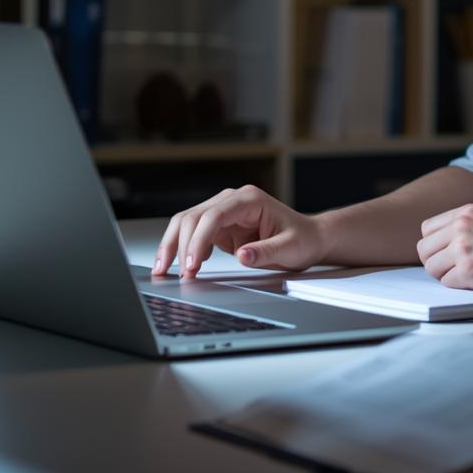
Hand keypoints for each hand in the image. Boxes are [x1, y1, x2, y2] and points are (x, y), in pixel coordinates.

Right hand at [153, 185, 326, 278]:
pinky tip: (181, 265)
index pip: (214, 215)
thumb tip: (242, 255)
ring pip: (187, 222)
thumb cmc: (302, 239)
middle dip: (180, 244)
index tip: (192, 264)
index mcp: (250, 199)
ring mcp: (224, 212)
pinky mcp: (220, 226)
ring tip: (163, 269)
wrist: (309, 238)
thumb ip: (265, 252)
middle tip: (177, 272)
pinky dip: (183, 248)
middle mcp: (233, 201)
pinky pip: (194, 233)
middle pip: (194, 216)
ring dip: (174, 245)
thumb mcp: (290, 248)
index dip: (199, 239)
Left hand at [416, 205, 472, 292]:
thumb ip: (468, 225)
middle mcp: (461, 228)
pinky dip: (459, 286)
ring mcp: (463, 250)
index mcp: (466, 212)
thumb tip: (447, 240)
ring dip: (445, 275)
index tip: (441, 252)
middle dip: (434, 261)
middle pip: (424, 249)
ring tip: (465, 275)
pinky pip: (447, 283)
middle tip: (449, 268)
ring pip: (432, 268)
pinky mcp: (469, 272)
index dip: (433, 243)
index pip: (427, 228)